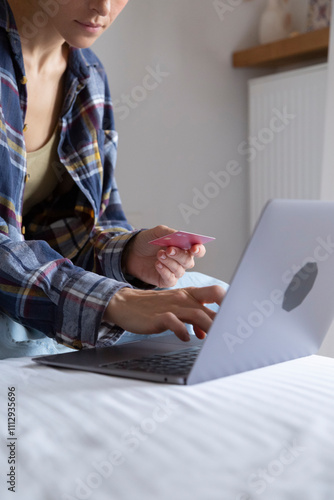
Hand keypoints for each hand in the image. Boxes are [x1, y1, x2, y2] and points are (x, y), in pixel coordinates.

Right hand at [104, 285, 224, 341]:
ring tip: (216, 340)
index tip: (241, 315)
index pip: (216, 292)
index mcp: (190, 294)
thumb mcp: (177, 309)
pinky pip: (173, 322)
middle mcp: (183, 298)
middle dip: (224, 320)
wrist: (126, 304)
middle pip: (210, 306)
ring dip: (209, 327)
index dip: (231, 301)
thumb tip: (208, 332)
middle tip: (234, 333)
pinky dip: (182, 331)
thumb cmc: (154, 307)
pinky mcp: (158, 316)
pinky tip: (186, 338)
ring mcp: (171, 306)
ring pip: (196, 315)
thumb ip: (195, 319)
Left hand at [122, 225, 205, 287]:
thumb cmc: (147, 241)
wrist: (131, 252)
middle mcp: (182, 261)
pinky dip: (165, 272)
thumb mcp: (157, 232)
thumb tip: (180, 235)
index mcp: (184, 247)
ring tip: (159, 255)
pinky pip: (171, 280)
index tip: (193, 248)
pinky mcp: (165, 281)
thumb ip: (169, 233)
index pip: (198, 251)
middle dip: (179, 255)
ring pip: (180, 271)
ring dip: (170, 262)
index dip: (199, 250)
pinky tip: (157, 264)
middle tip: (168, 250)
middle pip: (189, 261)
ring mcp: (174, 272)